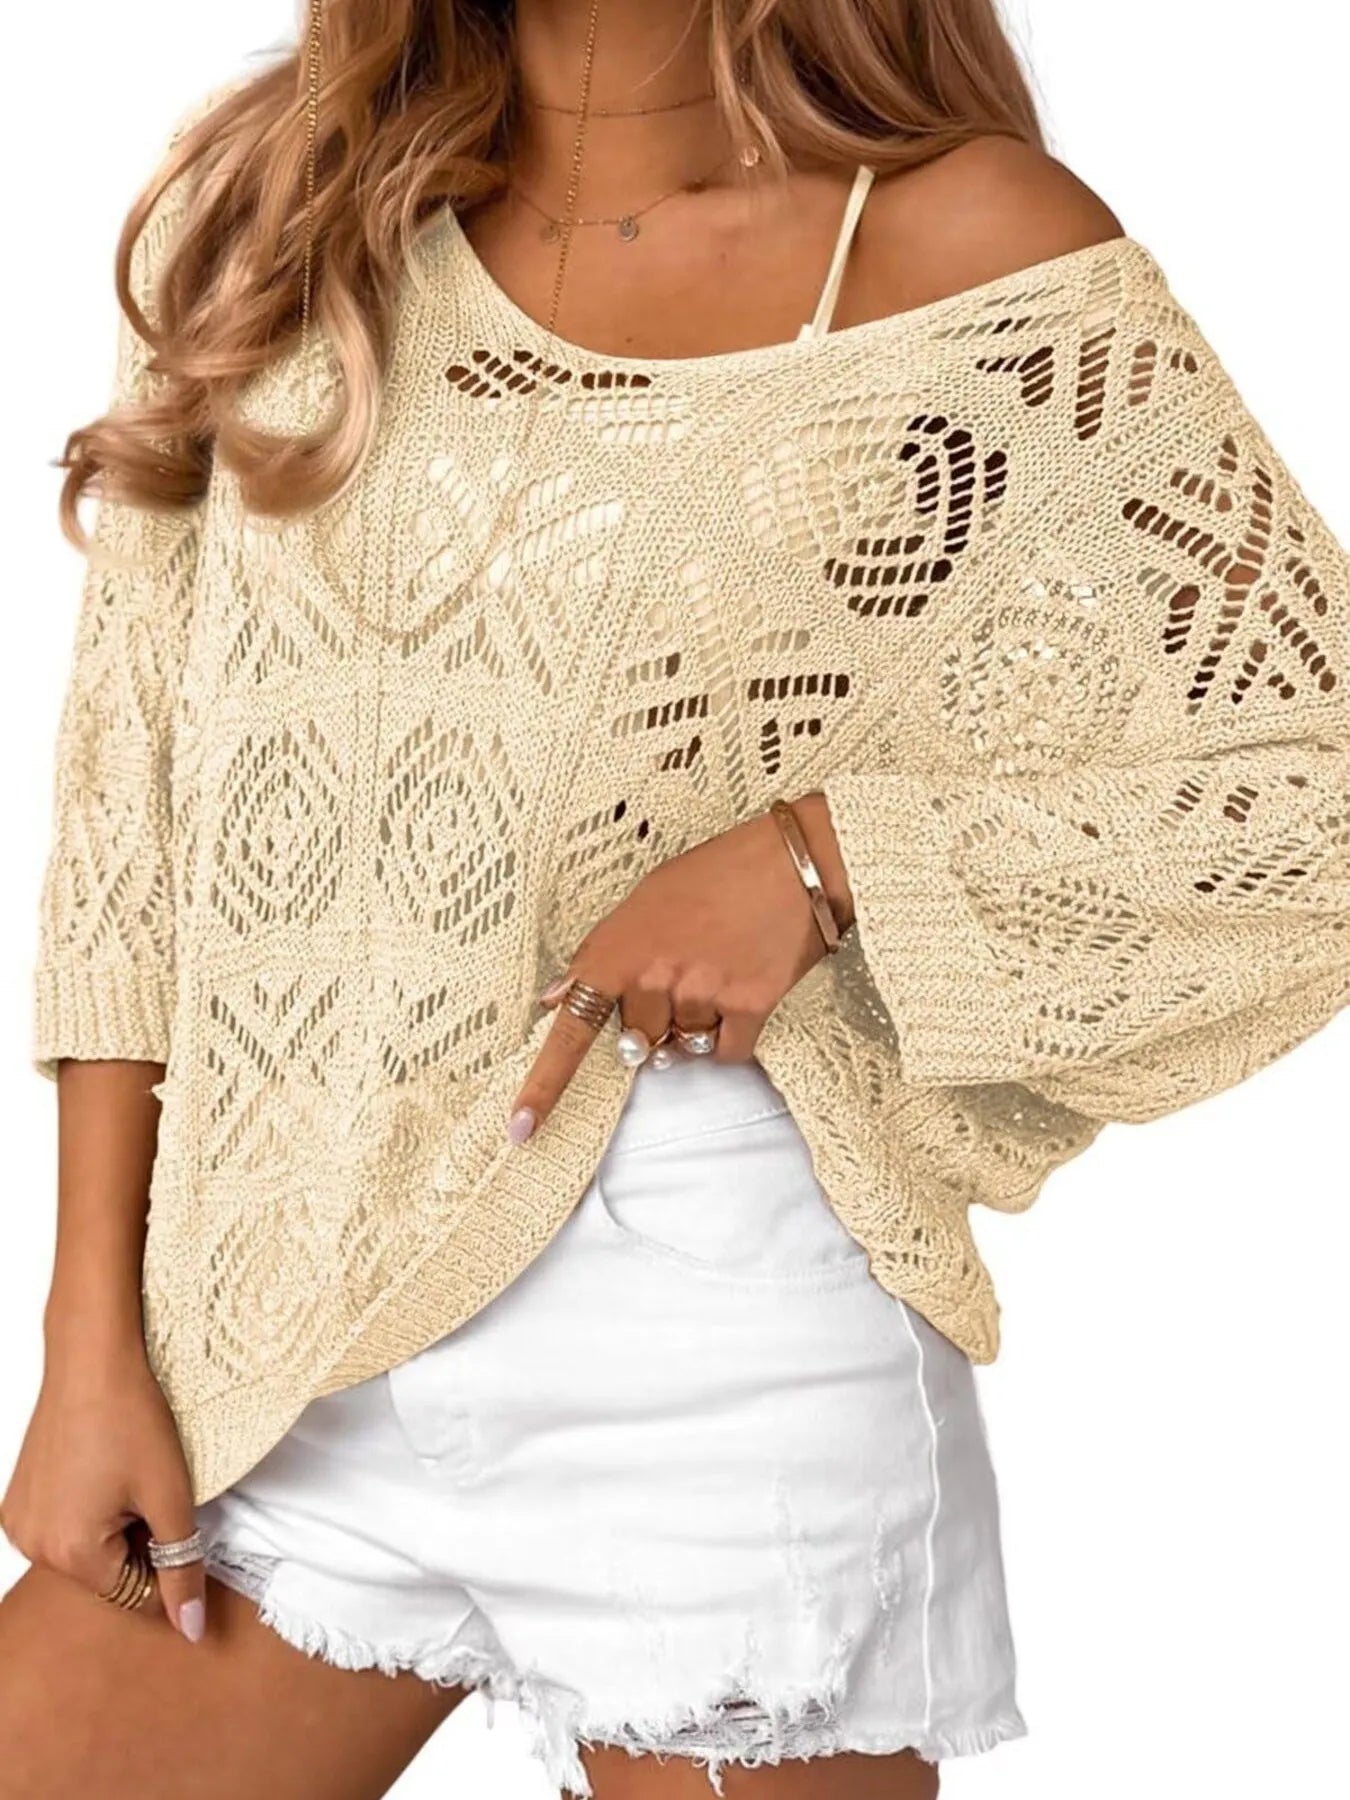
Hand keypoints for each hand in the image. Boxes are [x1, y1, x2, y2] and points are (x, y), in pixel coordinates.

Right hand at [0, 1339, 206, 1642]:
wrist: (92, 1359)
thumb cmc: (132, 1419)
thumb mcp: (171, 1498)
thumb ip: (182, 1568)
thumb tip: (191, 1630)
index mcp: (71, 1554)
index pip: (136, 1596)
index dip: (171, 1566)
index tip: (184, 1525)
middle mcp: (34, 1546)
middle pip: (108, 1575)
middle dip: (141, 1544)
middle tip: (156, 1491)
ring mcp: (19, 1522)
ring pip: (86, 1551)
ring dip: (116, 1528)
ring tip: (129, 1476)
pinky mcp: (17, 1499)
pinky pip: (63, 1526)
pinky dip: (90, 1511)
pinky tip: (104, 1470)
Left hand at [507, 793, 853, 1141]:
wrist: (794, 862)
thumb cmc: (718, 873)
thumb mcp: (645, 899)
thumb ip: (601, 951)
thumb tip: (557, 996)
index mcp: (620, 946)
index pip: (572, 1026)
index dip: (544, 1083)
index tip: (522, 1126)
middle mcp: (655, 974)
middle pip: (639, 1039)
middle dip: (656, 1018)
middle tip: (686, 970)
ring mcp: (702, 992)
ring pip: (684, 1046)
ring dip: (698, 1023)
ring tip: (721, 969)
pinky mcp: (748, 1005)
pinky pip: (726, 1052)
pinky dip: (734, 1034)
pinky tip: (744, 991)